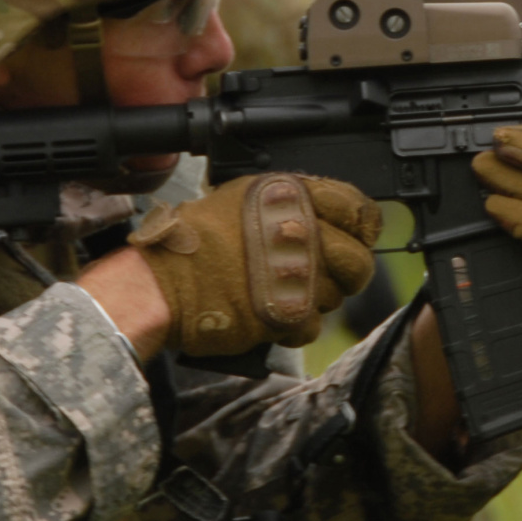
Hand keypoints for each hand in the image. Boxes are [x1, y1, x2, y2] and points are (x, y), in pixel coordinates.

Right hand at [129, 173, 381, 355]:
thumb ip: (292, 204)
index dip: (362, 228)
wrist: (159, 285)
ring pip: (336, 296)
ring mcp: (295, 272)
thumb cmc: (194, 243)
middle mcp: (298, 229)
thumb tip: (334, 218)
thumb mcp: (243, 199)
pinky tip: (271, 312)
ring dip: (315, 300)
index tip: (353, 238)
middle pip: (357, 260)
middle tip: (321, 276)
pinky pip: (313, 325)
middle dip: (345, 274)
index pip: (359, 209)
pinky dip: (295, 326)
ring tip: (280, 291)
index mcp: (290, 194)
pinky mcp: (287, 311)